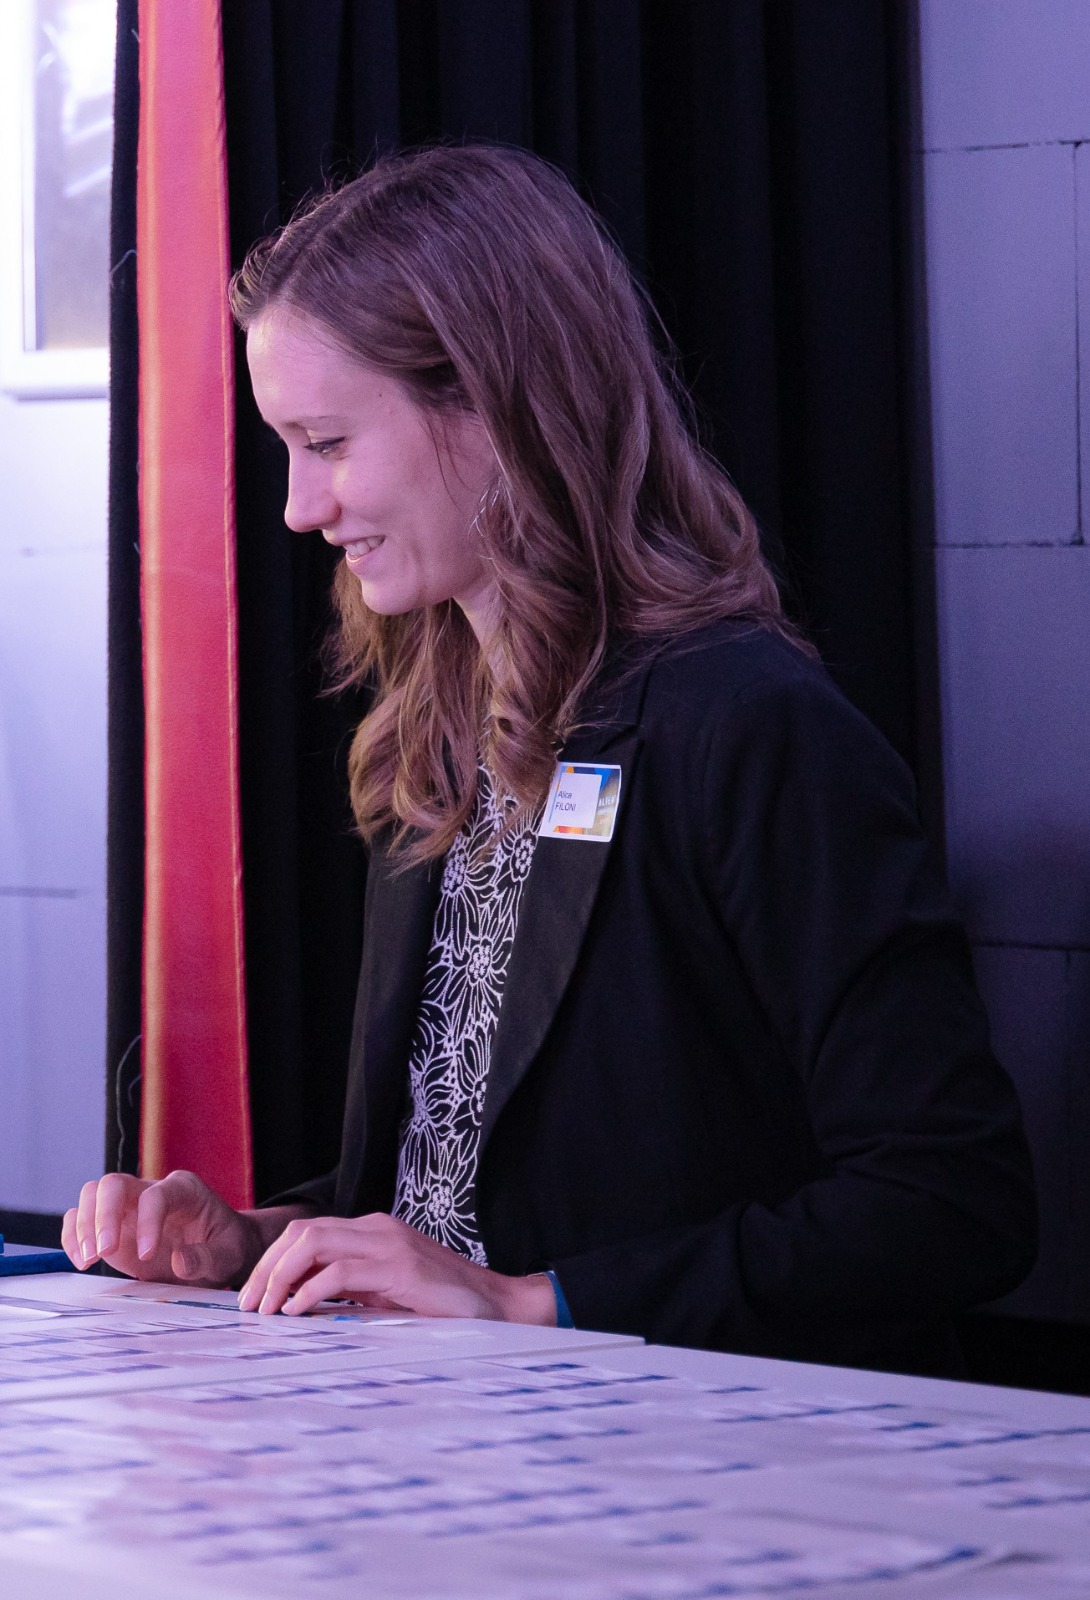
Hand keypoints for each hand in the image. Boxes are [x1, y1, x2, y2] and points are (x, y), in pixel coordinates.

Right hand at [61, 1170, 278, 1287]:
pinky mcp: (112, 1225)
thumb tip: (179, 1260)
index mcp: (185, 1190)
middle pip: (114, 1184)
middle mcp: (152, 1190)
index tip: (147, 1257)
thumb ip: (207, 1258)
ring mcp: (129, 1206)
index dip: (147, 1222)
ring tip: (88, 1260)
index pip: (156, 1195)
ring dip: (84, 1226)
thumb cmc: (226, 1248)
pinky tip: (81, 1260)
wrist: (220, 1251)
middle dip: (103, 1216)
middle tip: (103, 1253)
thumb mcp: (228, 1256)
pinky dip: (74, 1235)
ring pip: (93, 1195)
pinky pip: (82, 1217)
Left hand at [237, 1212, 557, 1324]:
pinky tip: (296, 1314)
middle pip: (301, 1232)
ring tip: (265, 1311)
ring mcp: (388, 1243)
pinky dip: (309, 1291)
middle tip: (247, 1307)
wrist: (499, 1306)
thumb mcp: (387, 1294)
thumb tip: (298, 1307)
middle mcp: (376, 1228)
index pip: (306, 1232)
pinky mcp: (399, 1266)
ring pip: (313, 1243)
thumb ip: (351, 1290)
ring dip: (279, 1277)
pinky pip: (340, 1270)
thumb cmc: (443, 1306)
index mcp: (372, 1231)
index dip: (271, 1262)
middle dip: (265, 1268)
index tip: (251, 1297)